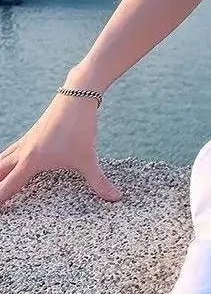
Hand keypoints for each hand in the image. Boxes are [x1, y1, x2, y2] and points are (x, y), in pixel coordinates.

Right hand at [0, 89, 120, 206]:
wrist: (77, 96)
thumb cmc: (80, 127)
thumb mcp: (88, 157)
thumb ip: (99, 181)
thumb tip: (116, 197)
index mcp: (32, 161)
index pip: (7, 187)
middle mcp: (23, 153)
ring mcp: (26, 142)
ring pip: (0, 160)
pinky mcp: (31, 135)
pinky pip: (10, 151)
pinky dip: (3, 160)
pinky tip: (5, 163)